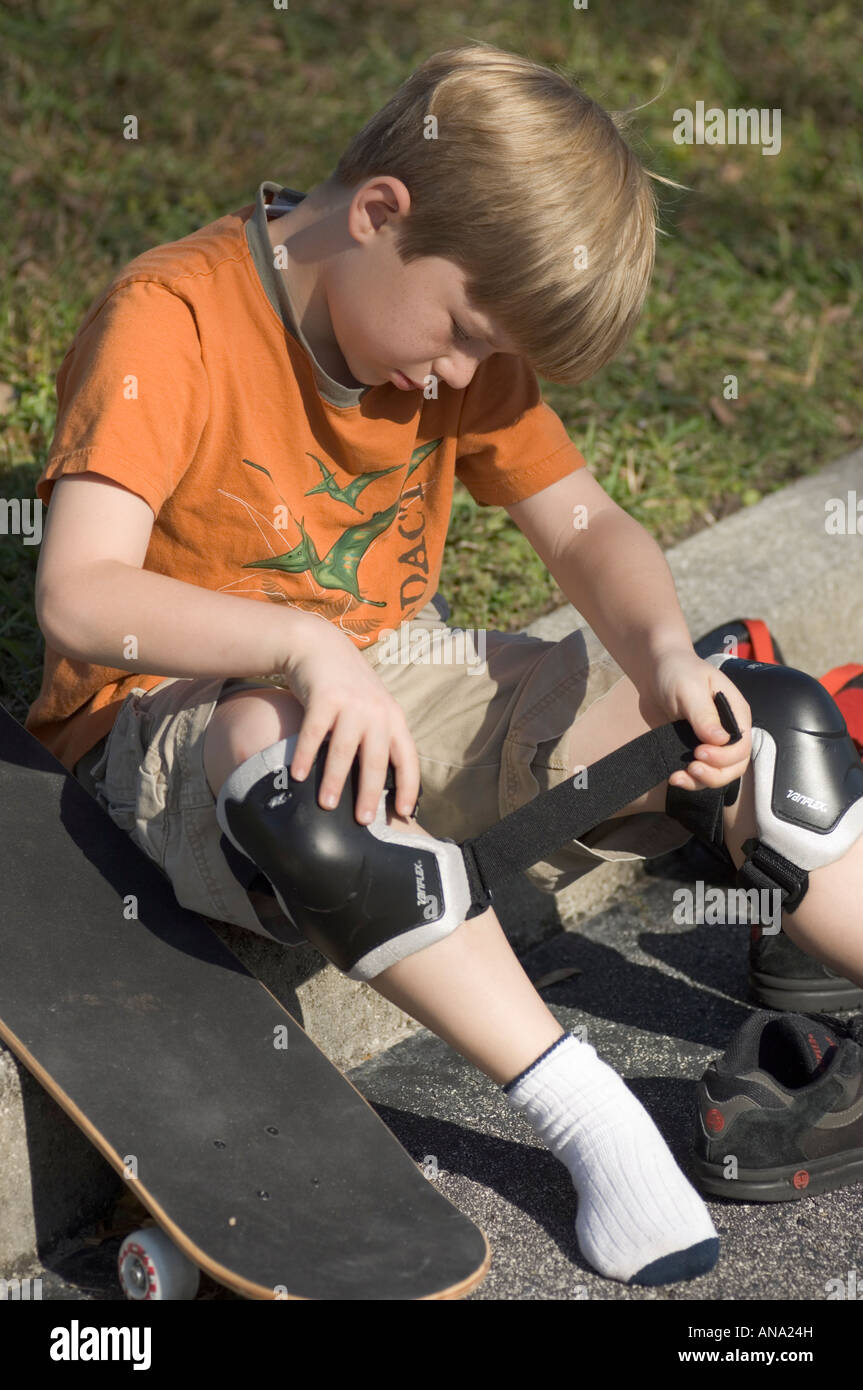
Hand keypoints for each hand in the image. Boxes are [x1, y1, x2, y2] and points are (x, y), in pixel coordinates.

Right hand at [278, 615, 419, 824]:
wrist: (320, 646)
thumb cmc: (348, 688)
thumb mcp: (374, 709)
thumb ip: (378, 739)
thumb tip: (376, 787)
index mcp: (394, 719)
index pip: (408, 758)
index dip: (409, 787)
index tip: (402, 813)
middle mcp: (377, 712)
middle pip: (375, 759)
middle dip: (369, 792)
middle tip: (362, 820)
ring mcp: (351, 704)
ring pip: (343, 749)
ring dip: (334, 779)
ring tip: (326, 805)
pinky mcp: (324, 697)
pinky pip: (314, 733)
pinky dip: (305, 755)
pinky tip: (297, 775)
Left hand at [637, 649, 752, 792]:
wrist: (655, 671)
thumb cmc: (677, 671)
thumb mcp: (690, 688)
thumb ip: (704, 714)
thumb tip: (720, 740)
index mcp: (735, 713)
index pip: (742, 746)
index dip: (724, 756)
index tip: (699, 752)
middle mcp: (728, 730)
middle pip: (735, 765)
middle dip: (715, 774)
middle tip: (691, 768)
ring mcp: (711, 742)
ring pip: (718, 773)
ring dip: (701, 781)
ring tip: (679, 777)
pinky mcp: (693, 748)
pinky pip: (699, 772)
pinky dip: (689, 780)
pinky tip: (673, 776)